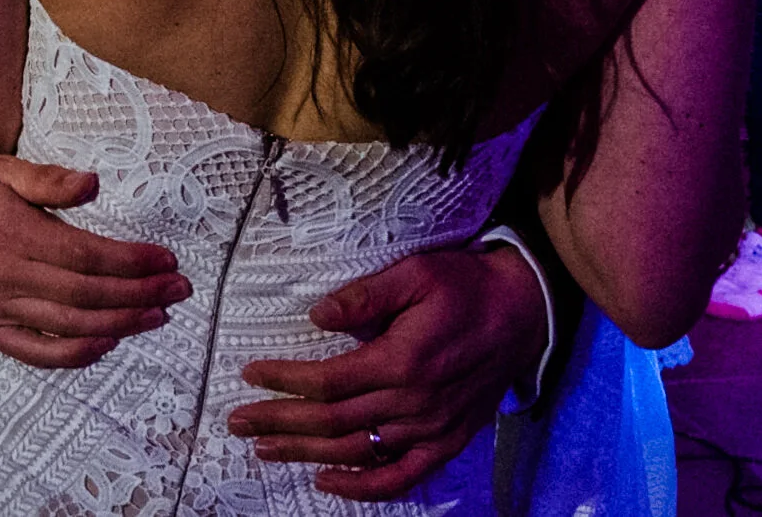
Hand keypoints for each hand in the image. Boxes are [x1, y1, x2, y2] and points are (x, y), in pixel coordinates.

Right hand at [0, 156, 189, 368]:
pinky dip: (75, 353)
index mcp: (16, 233)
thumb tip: (94, 183)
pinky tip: (106, 342)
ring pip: (70, 325)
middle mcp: (9, 276)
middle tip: (178, 289)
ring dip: (120, 323)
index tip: (166, 259)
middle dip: (140, 293)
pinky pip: (37, 351)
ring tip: (156, 315)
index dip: (132, 261)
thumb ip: (48, 180)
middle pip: (88, 293)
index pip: (88, 254)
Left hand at [229, 243, 544, 498]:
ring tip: (264, 450)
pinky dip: (364, 486)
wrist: (523, 313)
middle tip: (238, 422)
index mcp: (403, 361)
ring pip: (358, 451)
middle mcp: (415, 403)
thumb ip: (364, 295)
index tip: (250, 375)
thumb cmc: (464, 287)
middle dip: (280, 423)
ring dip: (307, 454)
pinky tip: (328, 482)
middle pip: (333, 422)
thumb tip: (317, 314)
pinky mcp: (447, 442)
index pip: (329, 382)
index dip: (285, 381)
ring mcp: (432, 428)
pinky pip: (402, 476)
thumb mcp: (414, 274)